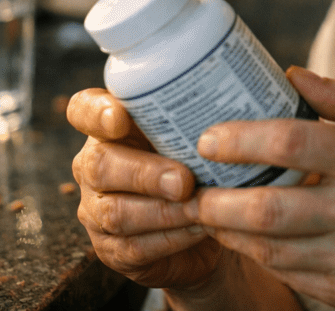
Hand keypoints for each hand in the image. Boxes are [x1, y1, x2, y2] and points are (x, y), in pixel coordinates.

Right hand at [68, 88, 227, 289]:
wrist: (209, 225)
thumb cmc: (204, 164)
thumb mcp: (202, 133)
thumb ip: (207, 111)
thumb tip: (251, 84)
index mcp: (110, 127)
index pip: (83, 110)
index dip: (95, 113)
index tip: (121, 117)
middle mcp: (94, 166)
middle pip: (99, 165)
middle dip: (145, 173)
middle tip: (184, 180)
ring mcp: (97, 210)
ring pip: (116, 212)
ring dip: (164, 211)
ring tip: (201, 207)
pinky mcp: (112, 250)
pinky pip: (134, 247)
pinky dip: (172, 238)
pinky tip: (199, 228)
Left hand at [182, 67, 334, 309]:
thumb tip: (290, 74)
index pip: (293, 141)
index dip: (240, 138)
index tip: (208, 136)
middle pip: (267, 208)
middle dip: (216, 197)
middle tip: (191, 182)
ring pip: (268, 247)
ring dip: (228, 229)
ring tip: (208, 207)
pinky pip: (286, 273)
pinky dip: (257, 253)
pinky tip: (244, 235)